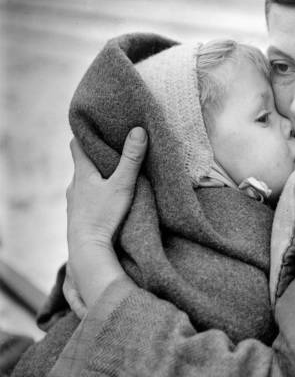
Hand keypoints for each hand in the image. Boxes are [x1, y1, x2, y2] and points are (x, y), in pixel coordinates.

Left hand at [66, 127, 147, 307]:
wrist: (87, 250)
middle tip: (114, 149)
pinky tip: (108, 201)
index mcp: (82, 172)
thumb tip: (138, 130)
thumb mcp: (122, 185)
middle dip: (96, 156)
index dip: (85, 133)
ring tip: (114, 176)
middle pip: (82, 163)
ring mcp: (74, 202)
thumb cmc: (103, 216)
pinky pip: (86, 199)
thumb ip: (132, 159)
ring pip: (84, 182)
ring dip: (97, 177)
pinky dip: (96, 194)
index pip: (76, 144)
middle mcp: (74, 185)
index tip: (97, 126)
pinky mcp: (79, 217)